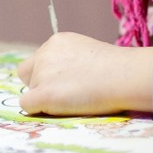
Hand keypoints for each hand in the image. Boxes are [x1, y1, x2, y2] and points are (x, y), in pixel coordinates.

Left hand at [15, 33, 152, 115]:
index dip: (48, 74)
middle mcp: (44, 54)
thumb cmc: (117, 69)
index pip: (38, 60)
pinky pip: (27, 105)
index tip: (65, 82)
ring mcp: (42, 74)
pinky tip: (59, 110)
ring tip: (73, 100)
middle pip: (28, 75)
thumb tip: (63, 77)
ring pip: (31, 91)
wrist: (124, 76)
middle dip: (40, 85)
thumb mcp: (89, 53)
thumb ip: (70, 61)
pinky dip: (39, 110)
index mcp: (56, 42)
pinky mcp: (44, 94)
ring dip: (46, 99)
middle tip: (64, 93)